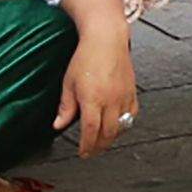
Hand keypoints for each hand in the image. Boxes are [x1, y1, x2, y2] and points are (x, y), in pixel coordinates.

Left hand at [53, 22, 140, 156]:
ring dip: (112, 137)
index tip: (83, 153)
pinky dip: (126, 123)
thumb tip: (58, 124)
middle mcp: (111, 100)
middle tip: (92, 151)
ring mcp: (124, 96)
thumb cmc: (86, 57)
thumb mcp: (69, 82)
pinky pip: (132, 114)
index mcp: (93, 99)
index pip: (91, 131)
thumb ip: (65, 107)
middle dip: (99, 146)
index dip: (87, 146)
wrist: (106, 39)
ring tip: (103, 141)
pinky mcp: (133, 91)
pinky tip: (119, 124)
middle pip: (108, 133)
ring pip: (123, 126)